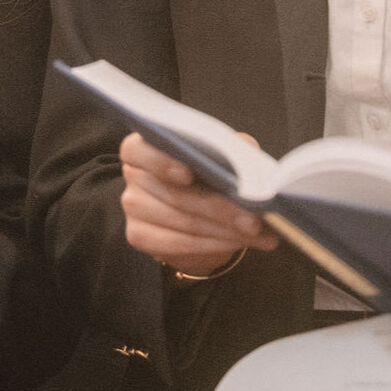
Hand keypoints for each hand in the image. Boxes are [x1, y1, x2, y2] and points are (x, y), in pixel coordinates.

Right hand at [119, 132, 278, 279]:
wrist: (197, 212)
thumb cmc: (207, 174)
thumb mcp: (221, 154)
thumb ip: (230, 146)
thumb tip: (246, 149)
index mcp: (144, 146)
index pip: (138, 150)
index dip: (162, 162)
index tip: (189, 174)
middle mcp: (133, 174)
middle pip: (175, 193)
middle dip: (220, 208)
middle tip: (255, 219)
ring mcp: (133, 207)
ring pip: (183, 221)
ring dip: (224, 230)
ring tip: (257, 233)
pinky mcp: (138, 236)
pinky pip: (179, 244)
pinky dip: (213, 245)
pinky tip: (238, 243)